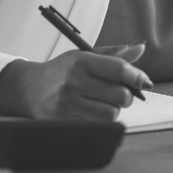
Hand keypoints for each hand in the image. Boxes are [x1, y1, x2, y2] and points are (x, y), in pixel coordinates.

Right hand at [0, 43, 151, 120]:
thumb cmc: (63, 70)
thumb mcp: (85, 56)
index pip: (119, 69)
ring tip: (106, 103)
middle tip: (121, 93)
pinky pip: (96, 125)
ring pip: (111, 113)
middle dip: (127, 95)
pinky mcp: (62, 120)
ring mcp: (66, 103)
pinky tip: (92, 111)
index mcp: (81, 61)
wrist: (29, 88)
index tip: (143, 81)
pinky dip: (100, 120)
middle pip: (120, 94)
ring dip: (114, 110)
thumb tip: (141, 47)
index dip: (137, 76)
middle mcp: (73, 81)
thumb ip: (114, 55)